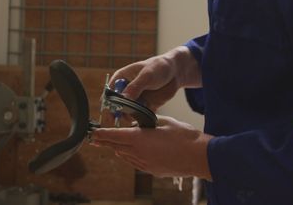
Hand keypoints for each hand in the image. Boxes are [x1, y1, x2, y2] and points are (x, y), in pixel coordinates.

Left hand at [90, 116, 212, 179]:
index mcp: (140, 139)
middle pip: (117, 146)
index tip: (92, 133)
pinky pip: (135, 162)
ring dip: (118, 148)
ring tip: (112, 143)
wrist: (199, 157)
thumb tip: (141, 123)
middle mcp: (139, 153)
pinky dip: (129, 155)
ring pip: (125, 155)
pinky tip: (129, 152)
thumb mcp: (165, 122)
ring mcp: (145, 164)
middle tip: (96, 139)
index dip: (102, 134)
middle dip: (106, 142)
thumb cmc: (185, 137)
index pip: (115, 135)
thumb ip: (149, 121)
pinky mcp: (152, 170)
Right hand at [110, 46, 201, 109]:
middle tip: (122, 118)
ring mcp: (135, 98)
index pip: (109, 92)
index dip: (108, 102)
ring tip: (135, 117)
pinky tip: (144, 119)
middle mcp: (126, 89)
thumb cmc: (158, 67)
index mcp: (121, 78)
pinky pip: (139, 115)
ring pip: (127, 111)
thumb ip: (134, 88)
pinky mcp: (145, 106)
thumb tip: (123, 100)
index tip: (112, 111)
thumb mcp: (146, 76)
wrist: (175, 72)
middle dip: (118, 112)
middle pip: (117, 104)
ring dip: (130, 116)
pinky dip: (140, 118)